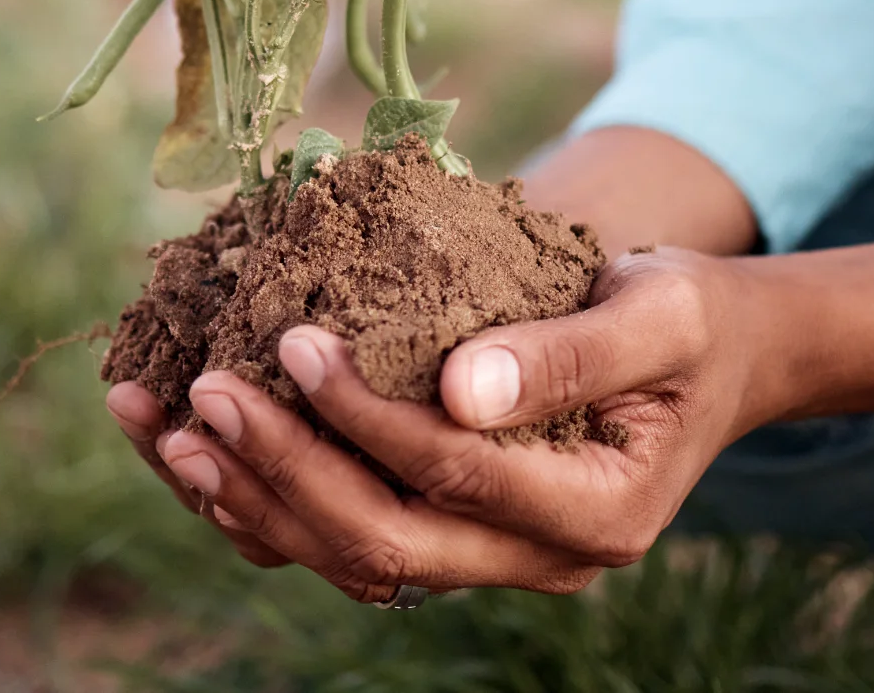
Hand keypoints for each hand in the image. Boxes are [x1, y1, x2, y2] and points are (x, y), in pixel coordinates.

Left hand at [108, 215, 873, 599]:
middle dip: (283, 471)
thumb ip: (571, 351)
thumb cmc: (686, 318)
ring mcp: (484, 557)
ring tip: (164, 425)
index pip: (453, 478)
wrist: (709, 354)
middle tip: (203, 390)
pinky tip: (188, 442)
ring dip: (247, 497)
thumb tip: (459, 389)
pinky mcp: (444, 531)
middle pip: (383, 543)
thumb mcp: (659, 310)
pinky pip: (338, 534)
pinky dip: (259, 495)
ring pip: (345, 557)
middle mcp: (534, 562)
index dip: (366, 418)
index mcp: (595, 514)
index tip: (296, 342)